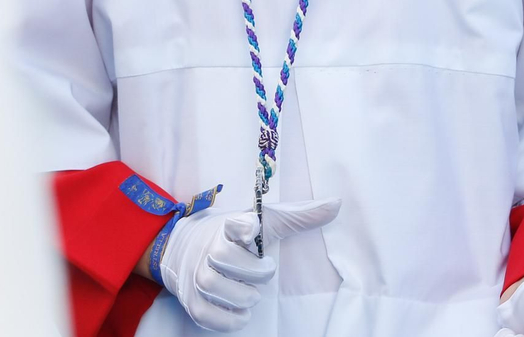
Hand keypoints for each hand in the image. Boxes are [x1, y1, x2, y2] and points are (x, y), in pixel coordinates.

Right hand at [159, 198, 340, 332]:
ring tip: (254, 295)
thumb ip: (299, 217)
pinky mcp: (191, 298)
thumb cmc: (238, 237)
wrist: (187, 247)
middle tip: (266, 270)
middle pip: (222, 256)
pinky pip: (204, 313)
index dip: (243, 225)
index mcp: (228, 226)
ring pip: (210, 284)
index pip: (232, 221)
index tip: (254, 227)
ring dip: (240, 295)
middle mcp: (208, 247)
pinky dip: (225, 319)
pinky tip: (242, 314)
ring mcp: (196, 272)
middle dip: (251, 270)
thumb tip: (336, 205)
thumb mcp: (266, 223)